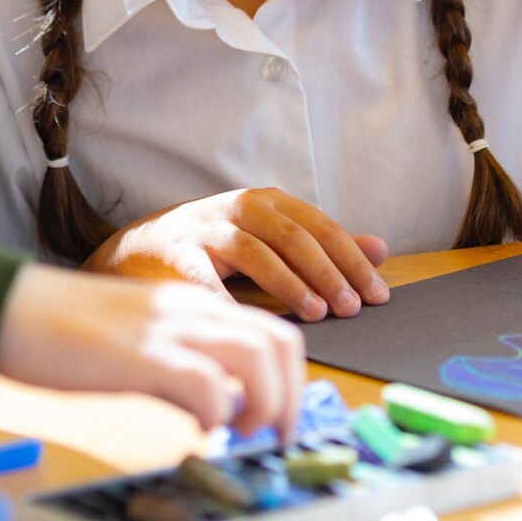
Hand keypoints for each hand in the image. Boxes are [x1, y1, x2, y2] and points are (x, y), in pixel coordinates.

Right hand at [0, 264, 304, 434]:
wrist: (10, 308)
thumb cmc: (66, 330)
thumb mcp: (140, 343)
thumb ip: (181, 369)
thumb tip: (216, 409)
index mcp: (194, 304)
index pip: (274, 332)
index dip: (293, 381)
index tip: (282, 418)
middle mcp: (191, 310)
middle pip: (281, 342)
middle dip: (294, 397)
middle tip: (278, 436)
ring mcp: (168, 329)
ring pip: (259, 355)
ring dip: (267, 403)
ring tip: (242, 432)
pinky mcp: (140, 355)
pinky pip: (206, 383)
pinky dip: (217, 413)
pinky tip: (197, 429)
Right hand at [82, 188, 389, 321]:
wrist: (140, 250)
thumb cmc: (214, 248)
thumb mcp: (271, 239)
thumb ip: (322, 246)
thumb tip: (381, 249)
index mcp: (267, 202)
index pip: (320, 227)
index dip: (352, 259)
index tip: (377, 293)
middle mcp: (239, 207)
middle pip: (293, 235)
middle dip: (327, 272)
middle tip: (352, 307)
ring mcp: (205, 227)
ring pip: (255, 250)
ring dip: (289, 282)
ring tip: (316, 313)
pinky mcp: (176, 252)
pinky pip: (204, 274)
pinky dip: (226, 295)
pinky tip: (248, 319)